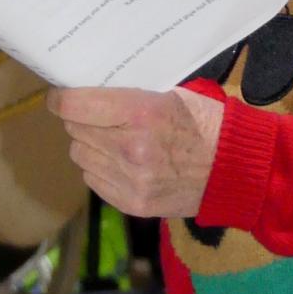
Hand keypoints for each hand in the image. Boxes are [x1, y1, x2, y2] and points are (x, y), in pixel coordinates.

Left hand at [47, 85, 223, 217]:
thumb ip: (129, 95)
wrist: (233, 168)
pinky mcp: (132, 204)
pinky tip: (119, 159)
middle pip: (75, 130)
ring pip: (81, 155)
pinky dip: (100, 167)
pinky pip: (93, 179)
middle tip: (92, 113)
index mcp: (141, 113)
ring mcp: (131, 180)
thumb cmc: (205, 121)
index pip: (76, 106)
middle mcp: (131, 148)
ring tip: (110, 137)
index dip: (61, 99)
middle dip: (79, 119)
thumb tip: (90, 89)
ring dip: (89, 144)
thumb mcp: (172, 93)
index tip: (59, 96)